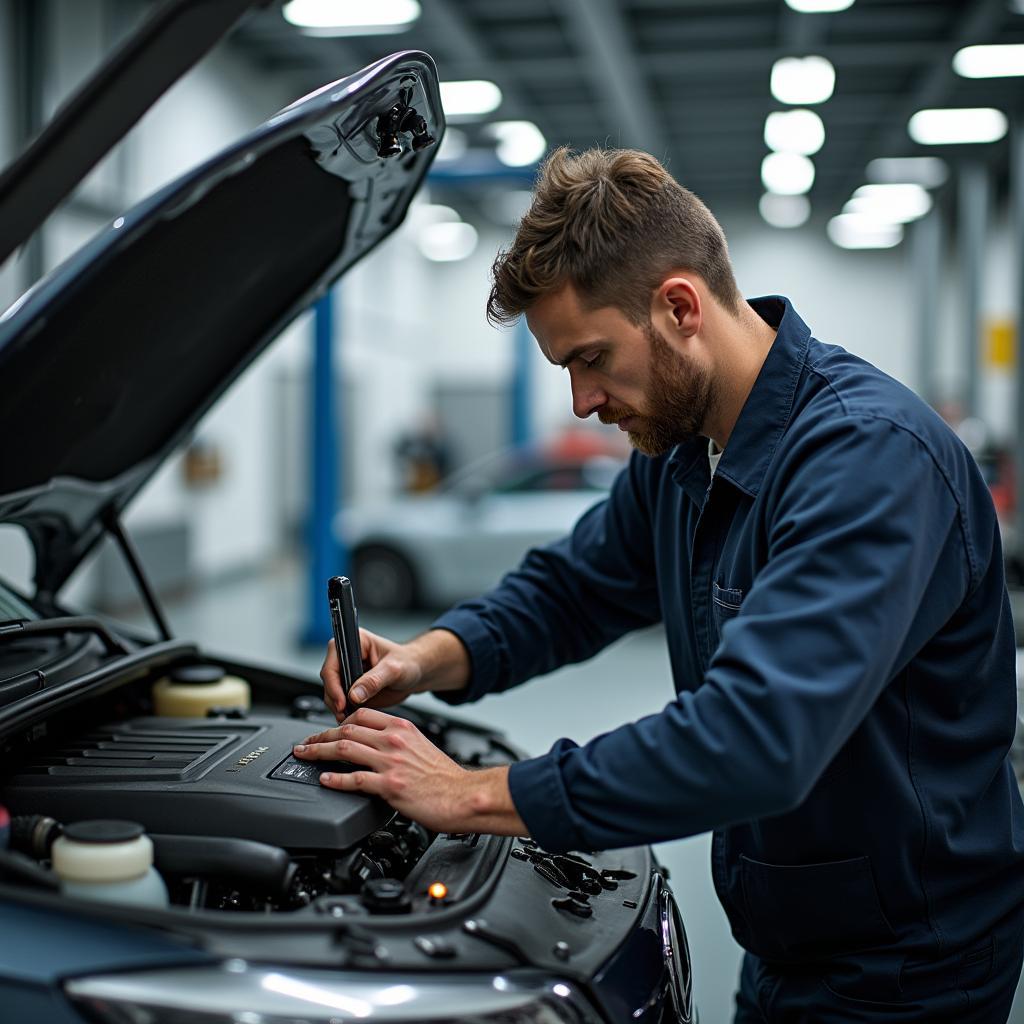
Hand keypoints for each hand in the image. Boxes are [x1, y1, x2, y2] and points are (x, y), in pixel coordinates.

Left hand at [293, 708, 526, 835]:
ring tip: (306, 755)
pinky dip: (335, 779)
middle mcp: (393, 740)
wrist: (462, 795)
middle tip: (306, 743)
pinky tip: (325, 780)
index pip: (361, 714)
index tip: (327, 730)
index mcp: (401, 728)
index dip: (338, 721)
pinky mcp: (389, 785)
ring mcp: (390, 762)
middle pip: (346, 729)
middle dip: (320, 735)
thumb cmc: (444, 776)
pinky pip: (354, 779)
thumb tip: (375, 744)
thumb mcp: (420, 745)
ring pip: (344, 749)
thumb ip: (397, 741)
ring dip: (319, 752)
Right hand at [320, 629, 422, 720]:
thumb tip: (354, 694)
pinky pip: (339, 701)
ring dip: (337, 706)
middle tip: (344, 712)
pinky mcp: (350, 687)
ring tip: (349, 716)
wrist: (415, 673)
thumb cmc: (407, 662)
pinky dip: (343, 710)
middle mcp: (347, 656)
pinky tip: (352, 716)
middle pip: (328, 679)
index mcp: (355, 642)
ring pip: (331, 692)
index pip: (333, 662)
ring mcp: (347, 673)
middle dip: (334, 698)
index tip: (342, 701)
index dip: (333, 683)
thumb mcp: (394, 669)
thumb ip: (375, 680)